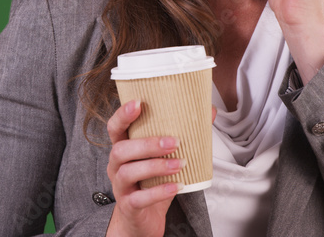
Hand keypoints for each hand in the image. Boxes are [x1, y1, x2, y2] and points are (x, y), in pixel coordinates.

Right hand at [105, 100, 186, 236]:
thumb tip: (208, 111)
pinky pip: (139, 199)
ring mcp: (120, 187)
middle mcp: (116, 166)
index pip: (115, 128)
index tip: (138, 103)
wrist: (144, 219)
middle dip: (147, 144)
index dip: (122, 115)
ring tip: (179, 164)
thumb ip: (183, 135)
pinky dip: (158, 192)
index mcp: (124, 149)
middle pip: (120, 150)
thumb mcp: (164, 159)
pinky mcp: (129, 206)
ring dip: (155, 167)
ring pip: (128, 172)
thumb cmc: (152, 183)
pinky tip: (176, 186)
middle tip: (174, 142)